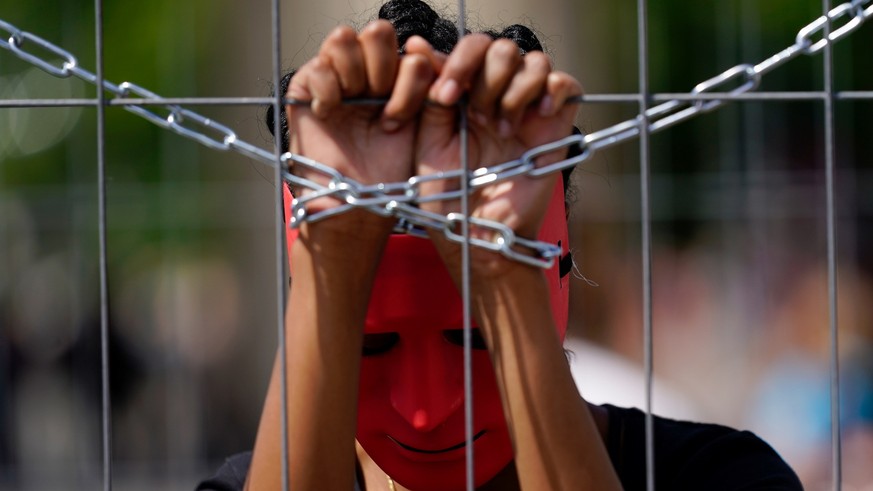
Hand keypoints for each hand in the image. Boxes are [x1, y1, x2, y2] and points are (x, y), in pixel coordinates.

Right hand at [286, 20, 435, 220]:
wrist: (359, 200)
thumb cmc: (389, 168)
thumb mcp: (418, 120)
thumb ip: (423, 79)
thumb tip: (420, 46)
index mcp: (397, 75)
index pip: (411, 48)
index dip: (410, 81)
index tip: (401, 118)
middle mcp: (367, 69)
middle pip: (378, 32)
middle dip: (383, 70)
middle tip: (378, 107)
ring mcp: (335, 75)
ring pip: (345, 38)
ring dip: (354, 77)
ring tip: (353, 108)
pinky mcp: (305, 86)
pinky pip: (318, 66)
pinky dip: (327, 92)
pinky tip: (329, 115)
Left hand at [407, 35, 581, 270]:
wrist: (478, 235)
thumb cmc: (448, 198)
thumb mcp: (427, 144)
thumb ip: (428, 98)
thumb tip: (417, 49)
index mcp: (464, 96)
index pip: (469, 50)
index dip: (458, 61)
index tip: (446, 95)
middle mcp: (496, 96)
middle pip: (502, 48)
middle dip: (486, 75)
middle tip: (476, 115)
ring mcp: (527, 110)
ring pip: (534, 60)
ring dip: (514, 87)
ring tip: (501, 126)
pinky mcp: (555, 126)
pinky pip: (566, 83)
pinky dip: (553, 89)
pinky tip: (536, 115)